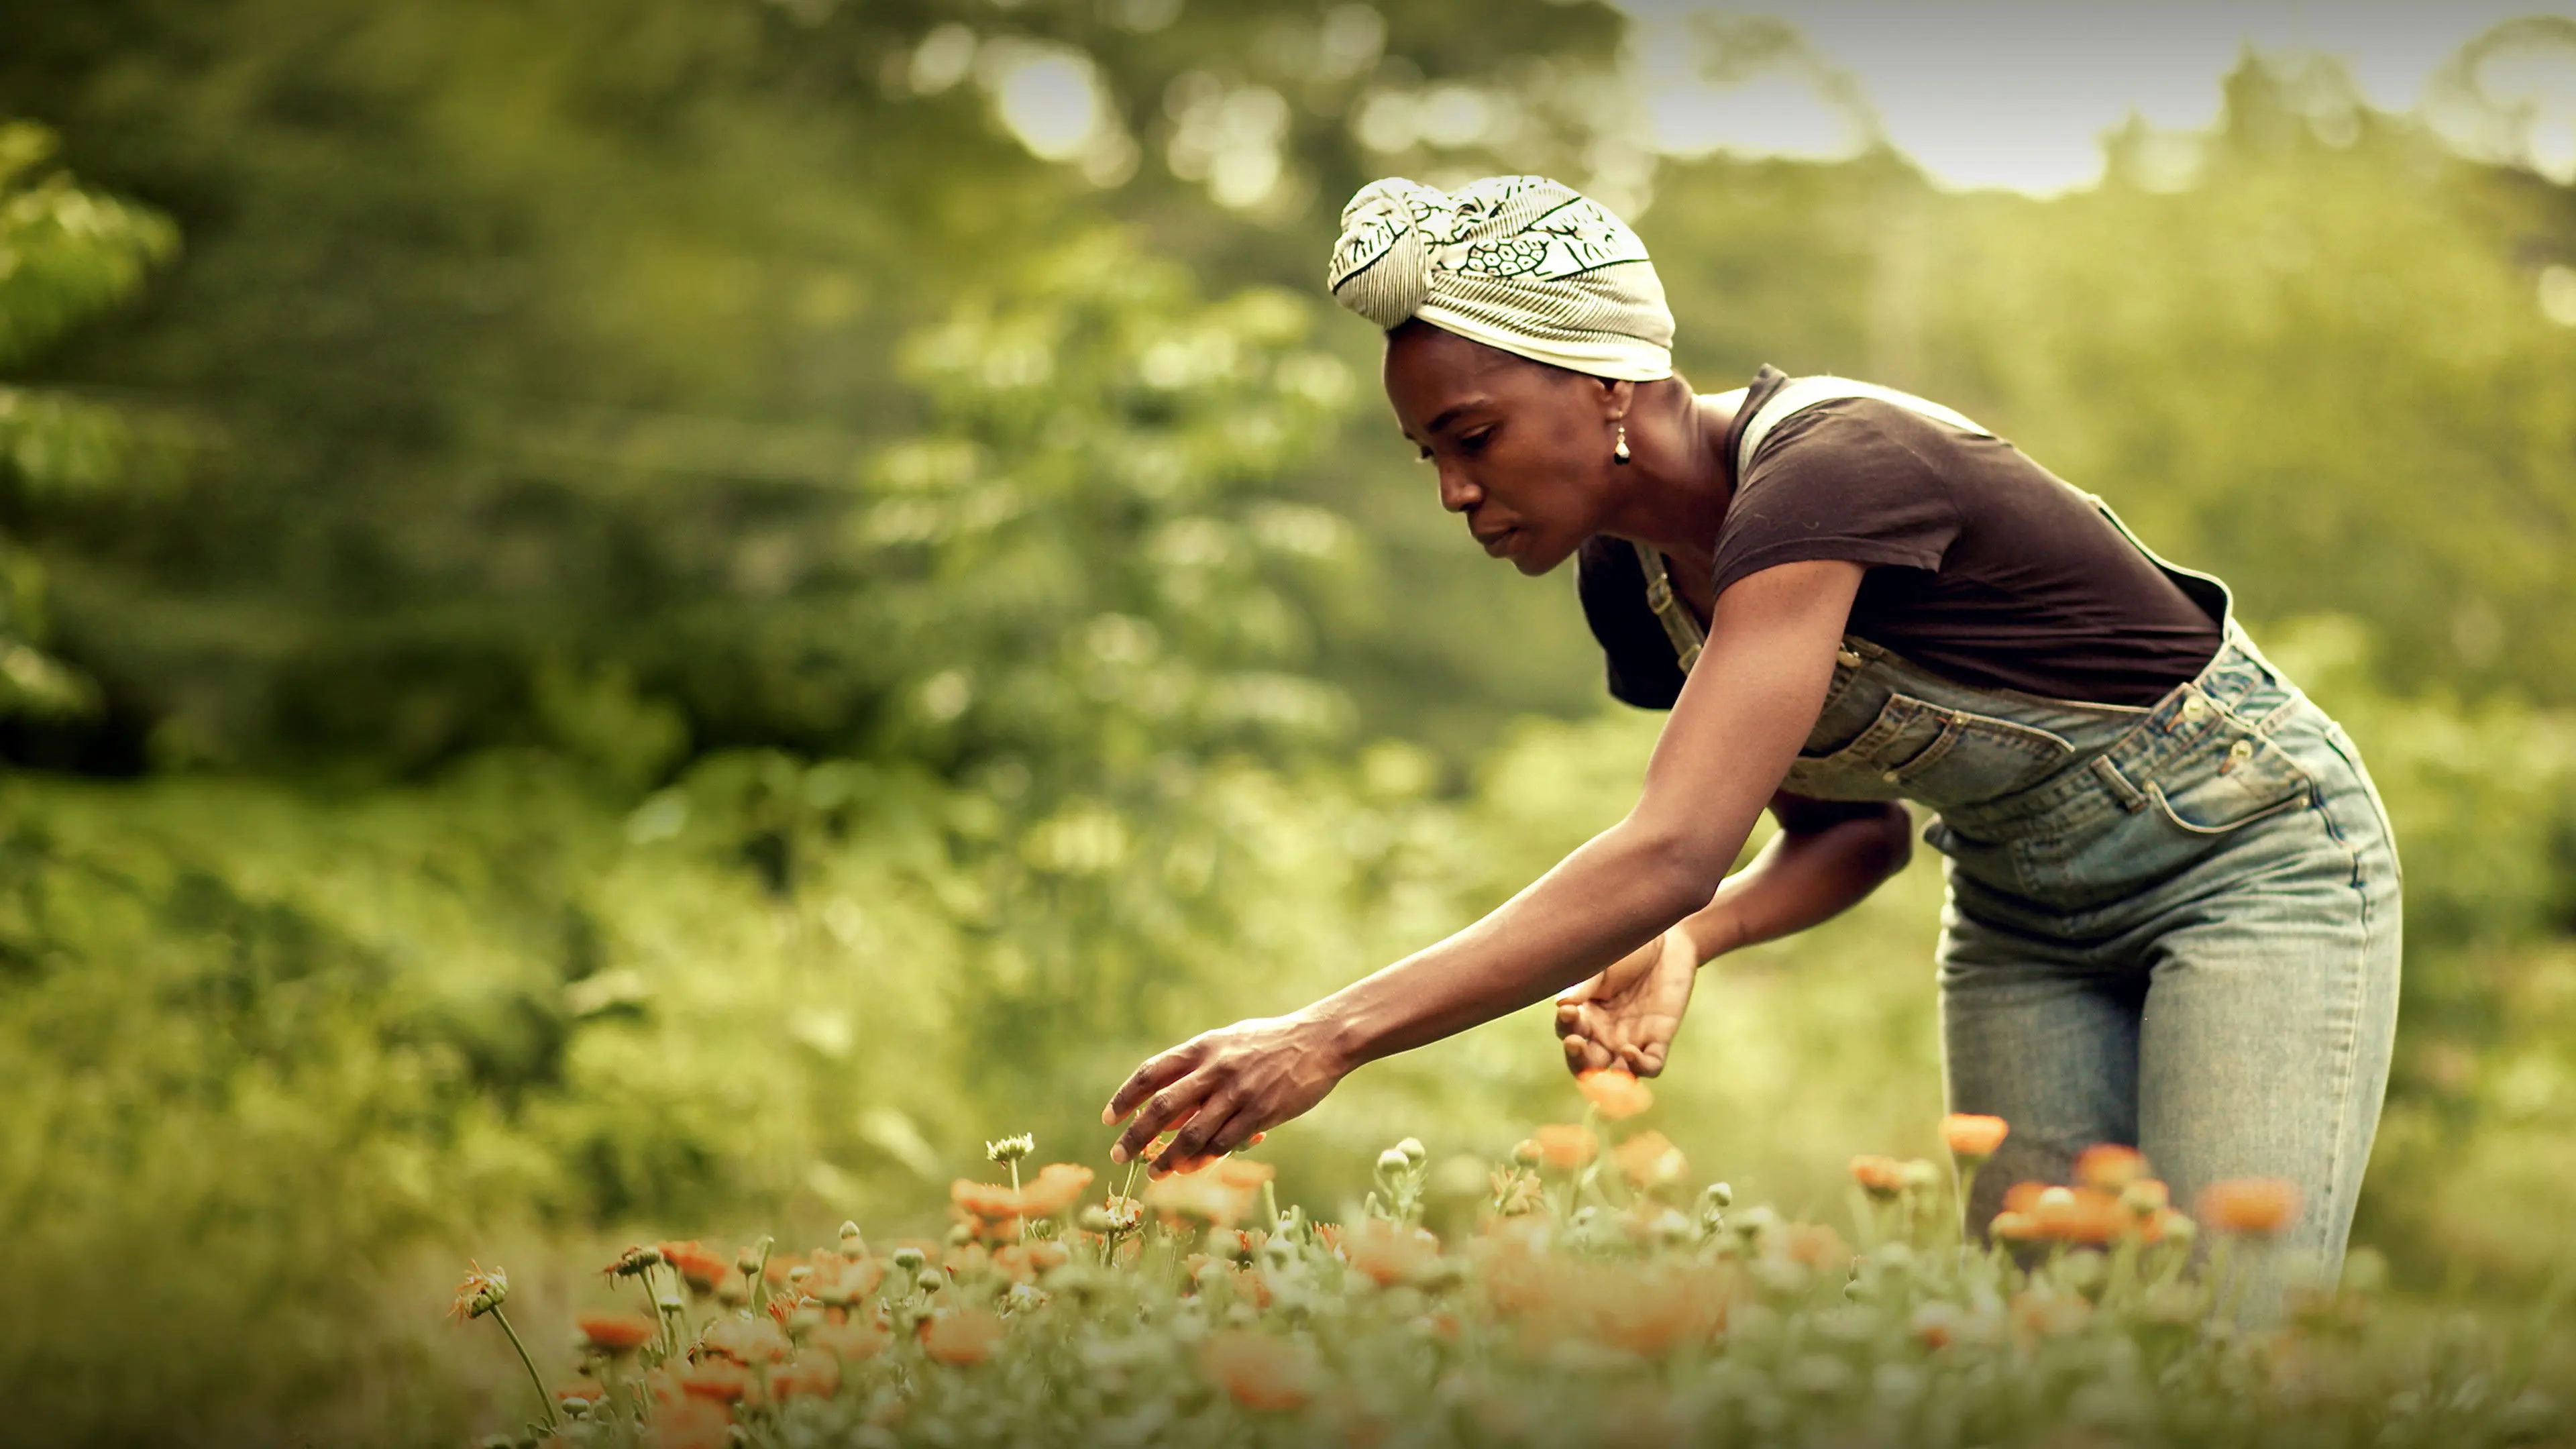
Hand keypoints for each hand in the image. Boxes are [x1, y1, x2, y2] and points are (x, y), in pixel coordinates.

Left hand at [1102, 1014, 1348, 1176]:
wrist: (1320, 1040)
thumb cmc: (1270, 1044)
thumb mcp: (1228, 1043)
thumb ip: (1198, 1071)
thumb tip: (1167, 1111)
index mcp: (1203, 1047)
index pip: (1152, 1073)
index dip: (1126, 1097)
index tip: (1109, 1118)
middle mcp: (1215, 1068)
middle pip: (1163, 1107)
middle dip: (1137, 1135)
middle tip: (1119, 1155)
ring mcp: (1238, 1092)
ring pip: (1192, 1134)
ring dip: (1167, 1158)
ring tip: (1153, 1173)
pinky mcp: (1261, 1113)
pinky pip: (1224, 1143)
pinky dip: (1204, 1159)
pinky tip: (1190, 1169)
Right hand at [1553, 925, 1699, 1076]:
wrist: (1667, 940)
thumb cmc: (1628, 949)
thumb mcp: (1602, 965)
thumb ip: (1584, 985)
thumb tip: (1560, 1004)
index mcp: (1586, 1015)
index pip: (1567, 1033)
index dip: (1565, 1027)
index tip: (1568, 1010)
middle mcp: (1605, 1034)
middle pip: (1585, 1064)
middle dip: (1578, 1060)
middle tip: (1576, 1043)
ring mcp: (1631, 1040)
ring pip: (1614, 1074)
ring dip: (1605, 1076)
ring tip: (1601, 1061)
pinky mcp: (1658, 1041)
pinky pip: (1649, 1067)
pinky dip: (1639, 1067)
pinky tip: (1630, 1051)